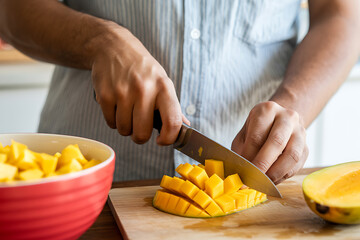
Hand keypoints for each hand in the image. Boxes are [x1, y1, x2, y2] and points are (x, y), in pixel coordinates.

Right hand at [91, 24, 187, 144]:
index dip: (168, 139)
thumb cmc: (141, 67)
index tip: (162, 140)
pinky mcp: (105, 95)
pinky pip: (110, 123)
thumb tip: (184, 126)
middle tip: (139, 126)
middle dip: (140, 135)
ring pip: (124, 130)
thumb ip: (172, 105)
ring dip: (126, 126)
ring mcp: (123, 92)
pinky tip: (117, 105)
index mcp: (163, 87)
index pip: (172, 121)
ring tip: (127, 110)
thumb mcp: (161, 80)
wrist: (113, 47)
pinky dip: (113, 120)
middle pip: (142, 133)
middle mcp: (144, 89)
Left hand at [231, 101, 307, 183]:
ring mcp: (300, 132)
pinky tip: (272, 180)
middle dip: (263, 164)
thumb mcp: (245, 134)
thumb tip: (240, 171)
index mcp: (267, 110)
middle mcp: (287, 117)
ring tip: (262, 182)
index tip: (242, 171)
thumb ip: (241, 150)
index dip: (249, 156)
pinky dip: (283, 176)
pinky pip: (297, 165)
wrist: (280, 120)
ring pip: (291, 155)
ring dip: (275, 172)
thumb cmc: (257, 129)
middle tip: (252, 179)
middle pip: (276, 142)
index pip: (257, 136)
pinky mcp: (306, 148)